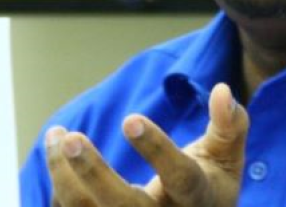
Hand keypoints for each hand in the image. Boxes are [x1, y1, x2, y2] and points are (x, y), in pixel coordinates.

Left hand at [45, 83, 249, 206]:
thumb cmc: (208, 184)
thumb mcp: (227, 157)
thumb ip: (229, 124)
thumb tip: (221, 90)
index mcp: (198, 199)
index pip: (180, 177)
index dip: (156, 149)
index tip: (130, 119)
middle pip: (124, 206)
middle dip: (93, 173)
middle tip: (70, 137)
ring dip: (64, 176)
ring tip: (57, 135)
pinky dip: (61, 187)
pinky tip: (57, 153)